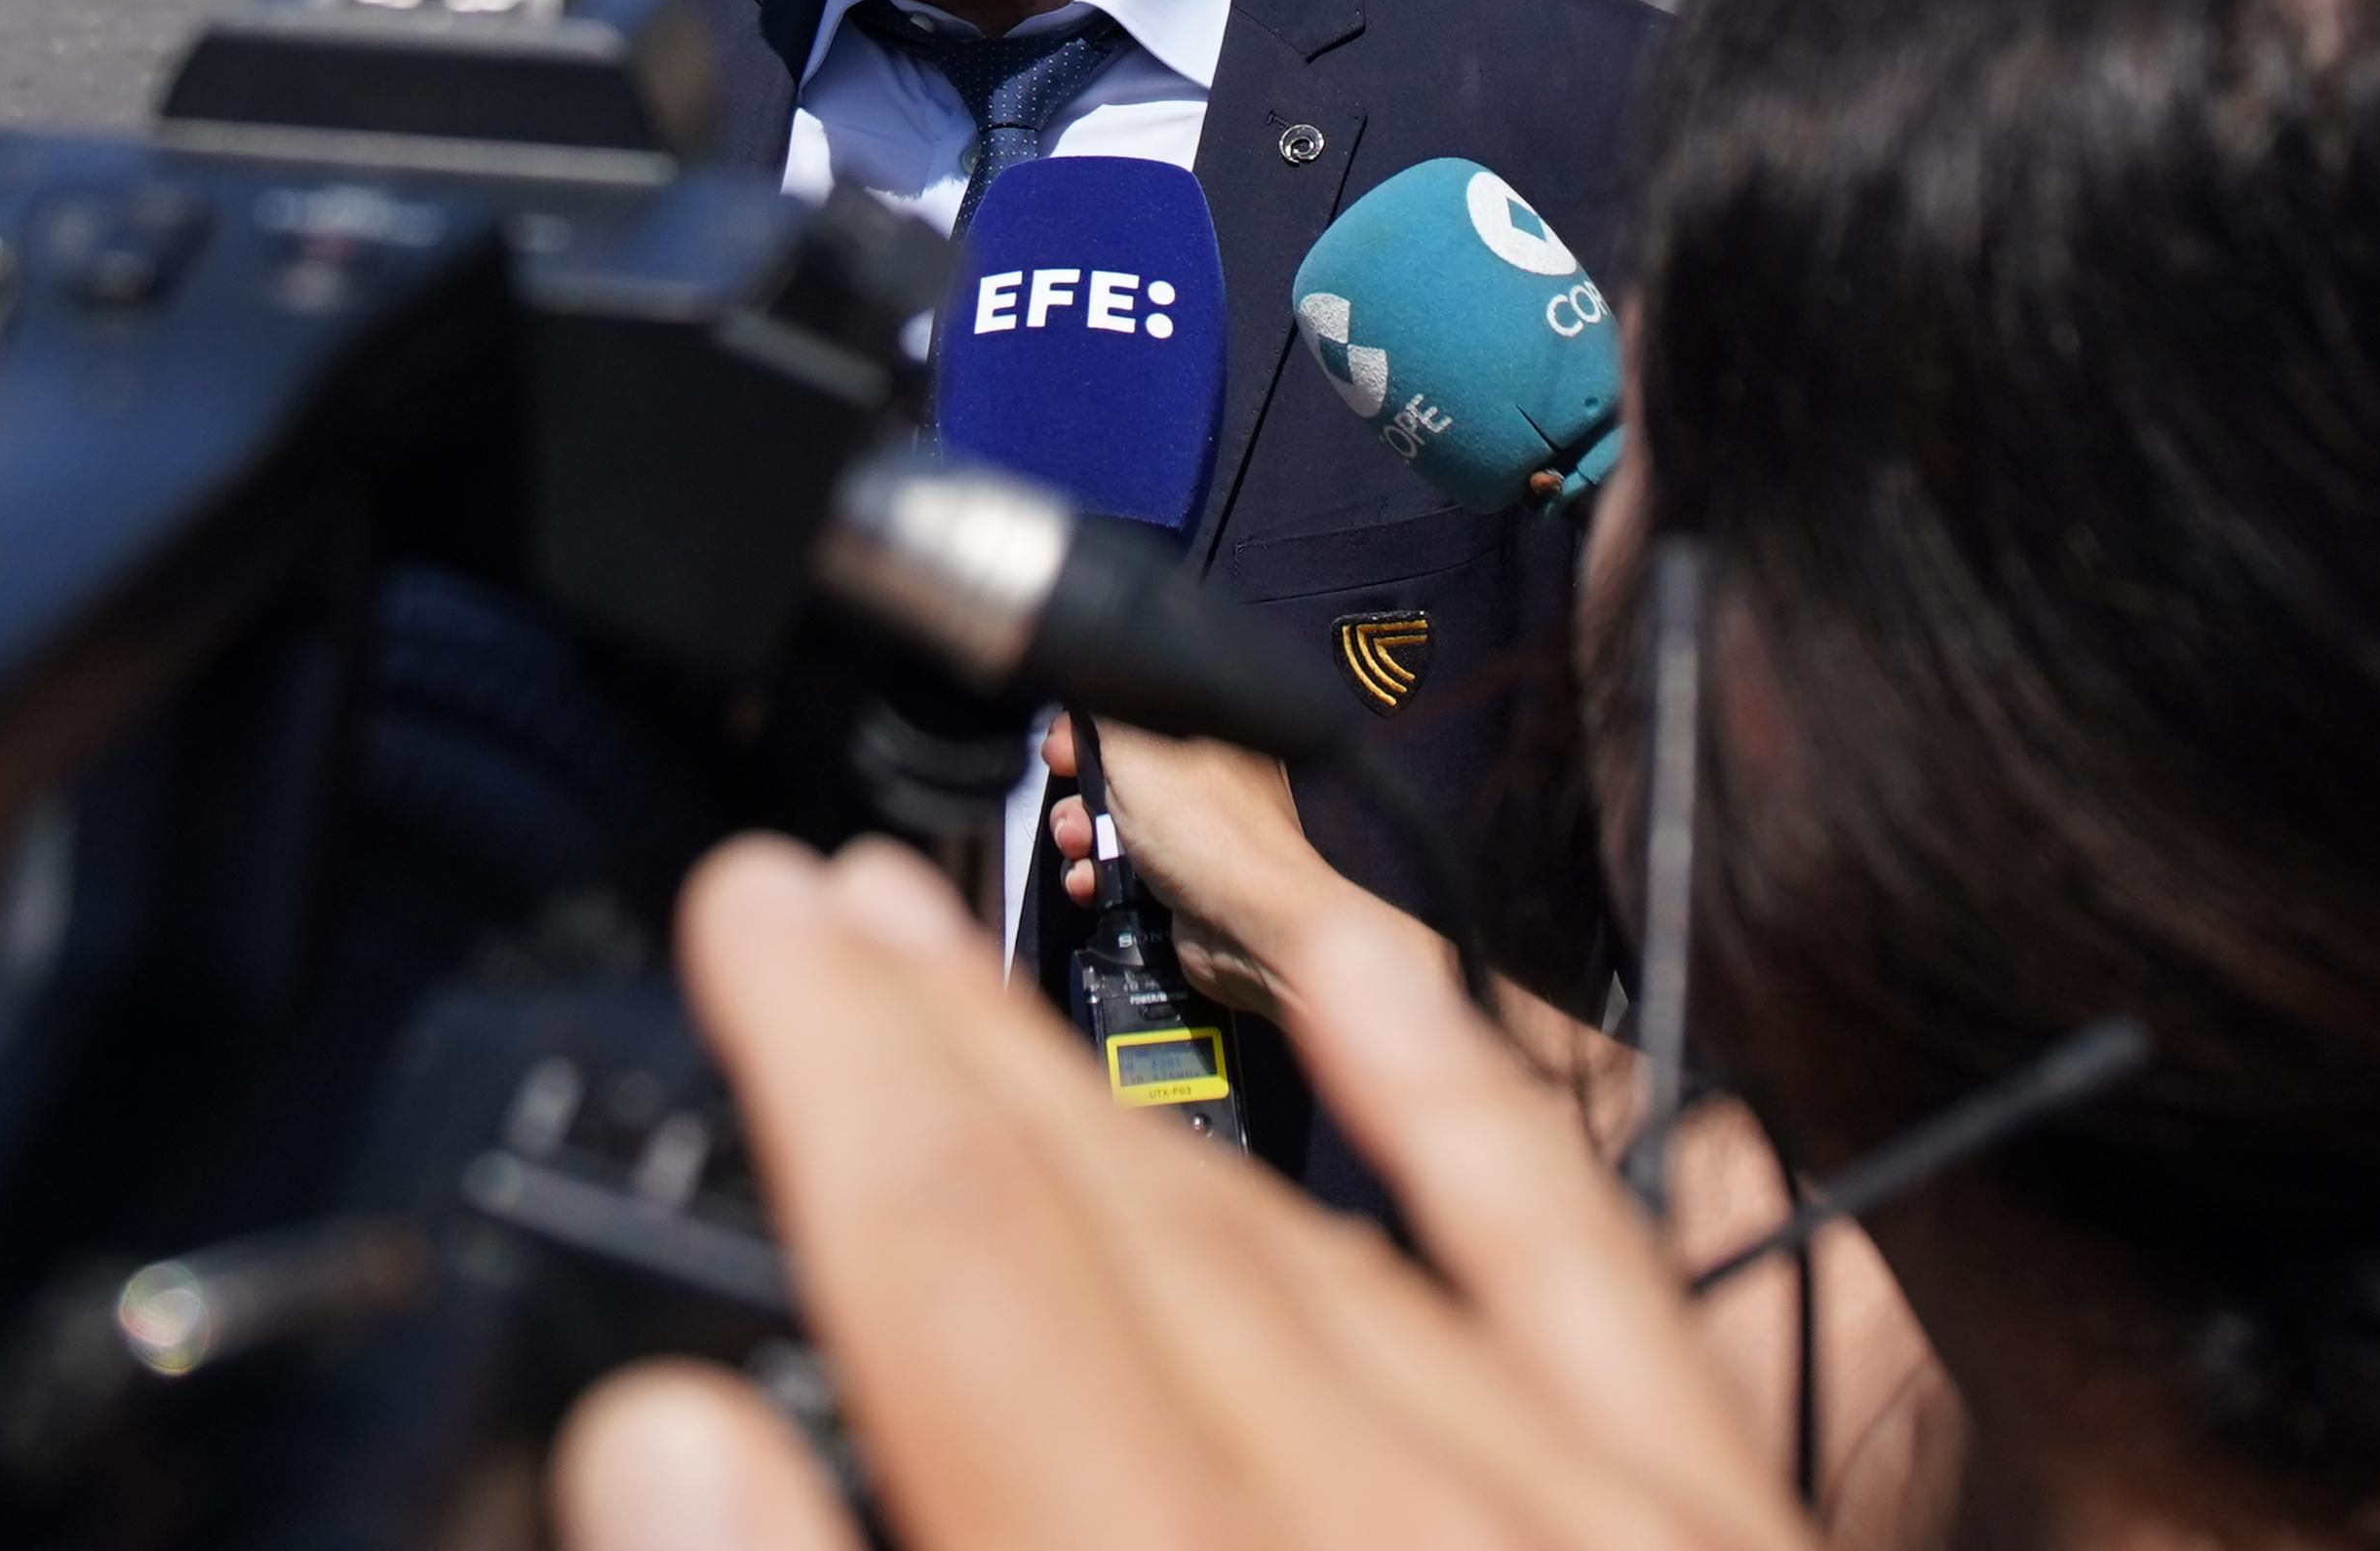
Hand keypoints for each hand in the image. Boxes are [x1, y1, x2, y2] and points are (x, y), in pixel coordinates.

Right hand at [554, 836, 1802, 1550]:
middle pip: (1129, 1224)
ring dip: (1128, 1060)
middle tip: (821, 893)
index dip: (831, 1073)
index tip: (747, 917)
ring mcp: (1587, 1526)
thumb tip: (665, 1445)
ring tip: (981, 936)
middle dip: (946, 1037)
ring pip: (1316, 1223)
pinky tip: (1361, 957)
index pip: (973, 1280)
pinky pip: (1577, 1261)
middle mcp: (1400, 1538)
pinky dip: (1449, 1090)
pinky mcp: (1714, 1535)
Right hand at [1038, 713, 1354, 1013]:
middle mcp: (1201, 778)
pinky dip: (1097, 875)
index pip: (1131, 715)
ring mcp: (1191, 833)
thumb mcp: (1139, 750)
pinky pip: (1120, 868)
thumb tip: (1084, 696)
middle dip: (1077, 789)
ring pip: (1111, 822)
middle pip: (1114, 769)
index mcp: (1204, 732)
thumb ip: (1105, 714)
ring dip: (1079, 837)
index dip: (1086, 730)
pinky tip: (1090, 883)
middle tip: (1070, 804)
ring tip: (1077, 848)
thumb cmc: (1208, 831)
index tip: (1059, 749)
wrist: (1252, 927)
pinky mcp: (1177, 880)